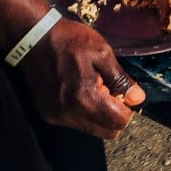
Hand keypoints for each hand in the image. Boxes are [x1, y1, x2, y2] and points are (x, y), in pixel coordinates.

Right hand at [19, 17, 145, 139]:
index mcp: (85, 98)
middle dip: (115, 115)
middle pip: (107, 132)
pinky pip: (75, 123)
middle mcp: (70, 113)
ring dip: (99, 115)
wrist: (32, 38)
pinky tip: (79, 91)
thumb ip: (120, 79)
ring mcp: (57, 116)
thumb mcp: (102, 52)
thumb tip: (138, 99)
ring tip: (94, 88)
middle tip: (111, 91)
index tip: (124, 92)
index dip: (128, 108)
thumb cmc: (70, 41)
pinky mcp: (48, 114)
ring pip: (91, 129)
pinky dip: (83, 113)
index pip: (118, 122)